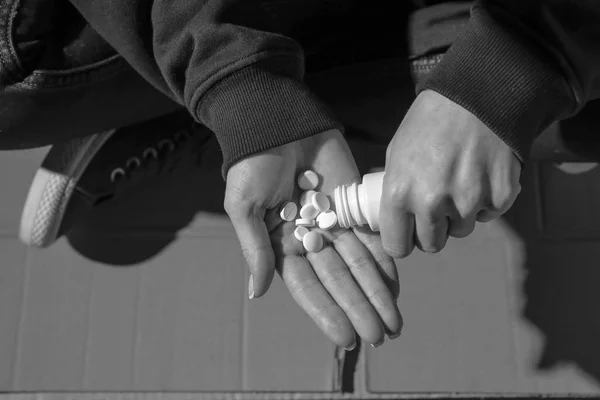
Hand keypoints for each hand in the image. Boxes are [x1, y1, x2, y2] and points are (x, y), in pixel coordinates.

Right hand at [225, 129, 401, 348]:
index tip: (347, 339)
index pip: (308, 288)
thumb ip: (256, 249)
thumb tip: (257, 293)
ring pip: (358, 265)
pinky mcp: (353, 203)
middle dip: (360, 309)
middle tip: (382, 336)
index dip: (327, 313)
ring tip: (395, 321)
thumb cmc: (252, 164)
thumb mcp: (244, 207)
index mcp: (282, 246)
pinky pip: (371, 235)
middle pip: (339, 282)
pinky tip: (396, 284)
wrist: (278, 121)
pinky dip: (384, 260)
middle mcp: (311, 240)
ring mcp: (334, 222)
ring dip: (376, 293)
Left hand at [380, 90, 521, 256]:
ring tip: (458, 181)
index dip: (403, 241)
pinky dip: (485, 202)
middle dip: (432, 230)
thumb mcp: (397, 152)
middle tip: (435, 207)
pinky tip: (480, 175)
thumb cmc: (430, 121)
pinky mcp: (499, 197)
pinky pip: (488, 214)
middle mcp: (432, 203)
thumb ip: (395, 188)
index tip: (408, 234)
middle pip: (432, 244)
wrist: (477, 95)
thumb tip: (392, 217)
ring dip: (458, 215)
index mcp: (400, 193)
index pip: (398, 246)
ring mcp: (468, 202)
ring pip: (461, 230)